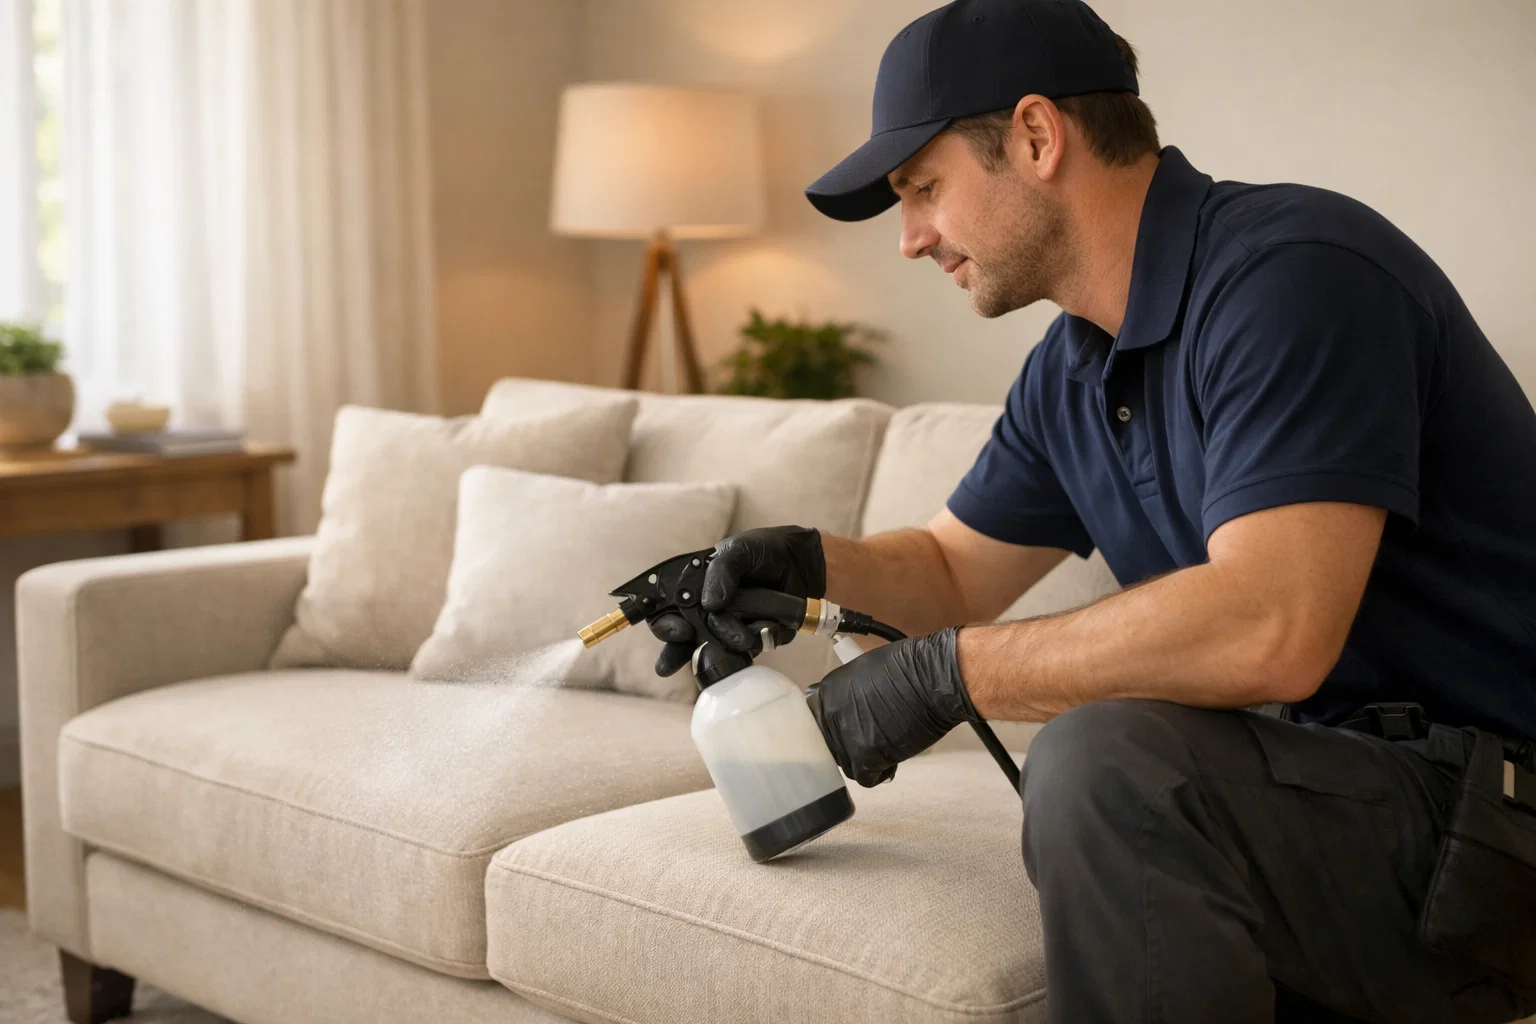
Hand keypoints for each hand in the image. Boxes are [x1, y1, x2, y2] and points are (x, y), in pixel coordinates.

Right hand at [650, 526, 824, 676]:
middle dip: (680, 652)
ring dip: (728, 643)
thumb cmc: (764, 550)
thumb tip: (710, 604)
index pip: (667, 613)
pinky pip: (754, 646)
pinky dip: (762, 637)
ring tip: (744, 636)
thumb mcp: (738, 550)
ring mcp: (732, 628)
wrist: (802, 561)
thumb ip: (721, 570)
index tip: (679, 631)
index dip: (666, 627)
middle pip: (683, 642)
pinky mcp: (757, 637)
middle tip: (691, 641)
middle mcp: (708, 614)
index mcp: (696, 590)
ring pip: (718, 650)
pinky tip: (770, 625)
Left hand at [804, 626, 977, 786]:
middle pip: (833, 746)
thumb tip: (848, 710)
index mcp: (826, 691)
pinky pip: (866, 778)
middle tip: (877, 738)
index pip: (818, 724)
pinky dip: (881, 773)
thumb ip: (848, 694)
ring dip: (868, 760)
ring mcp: (846, 736)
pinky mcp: (865, 755)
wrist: (933, 678)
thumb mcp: (864, 671)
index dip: (838, 731)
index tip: (852, 732)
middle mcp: (830, 713)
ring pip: (848, 764)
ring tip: (890, 745)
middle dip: (854, 746)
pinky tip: (894, 759)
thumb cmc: (909, 668)